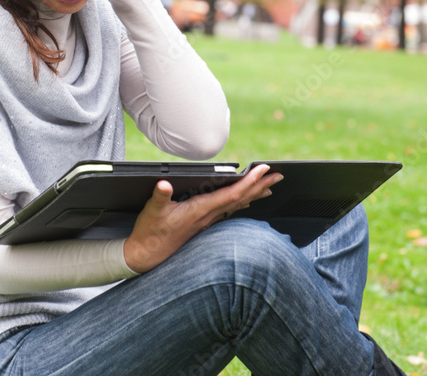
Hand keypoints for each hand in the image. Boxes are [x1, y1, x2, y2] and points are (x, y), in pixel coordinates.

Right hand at [123, 165, 282, 273]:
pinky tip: (246, 200)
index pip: (231, 193)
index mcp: (200, 209)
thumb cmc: (150, 232)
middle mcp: (208, 216)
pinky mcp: (204, 223)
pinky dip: (241, 201)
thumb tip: (164, 184)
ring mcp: (208, 221)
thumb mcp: (152, 211)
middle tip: (279, 175)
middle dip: (260, 186)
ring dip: (254, 194)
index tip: (263, 169)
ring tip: (270, 186)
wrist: (147, 256)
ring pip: (237, 205)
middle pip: (241, 199)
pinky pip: (229, 210)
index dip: (249, 181)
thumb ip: (160, 196)